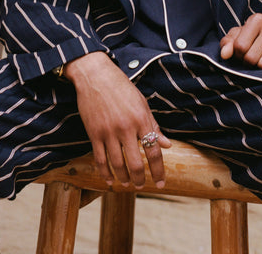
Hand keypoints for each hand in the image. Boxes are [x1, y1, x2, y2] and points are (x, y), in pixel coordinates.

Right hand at [64, 52, 170, 188]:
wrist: (94, 75)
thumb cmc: (120, 87)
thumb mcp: (141, 103)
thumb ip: (153, 125)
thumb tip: (167, 145)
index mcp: (141, 119)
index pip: (154, 151)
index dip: (158, 171)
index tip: (160, 183)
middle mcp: (126, 127)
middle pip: (136, 163)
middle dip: (140, 179)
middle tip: (142, 186)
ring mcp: (108, 131)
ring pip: (118, 165)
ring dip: (123, 179)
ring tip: (127, 184)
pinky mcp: (94, 133)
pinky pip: (100, 159)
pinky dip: (105, 173)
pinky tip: (109, 180)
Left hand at [219, 13, 261, 68]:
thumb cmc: (257, 35)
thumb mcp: (240, 34)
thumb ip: (228, 43)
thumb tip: (224, 55)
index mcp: (257, 19)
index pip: (240, 47)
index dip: (238, 54)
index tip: (242, 52)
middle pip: (251, 58)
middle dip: (248, 62)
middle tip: (253, 57)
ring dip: (260, 67)